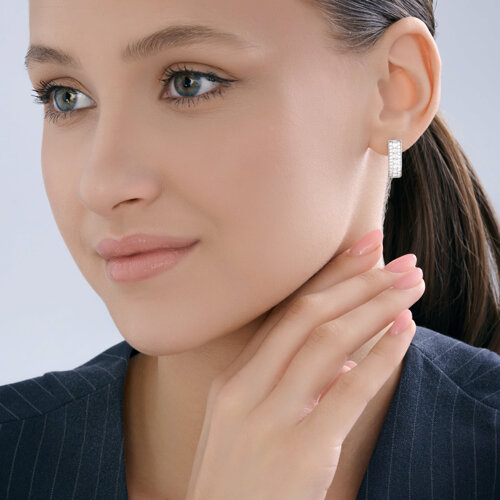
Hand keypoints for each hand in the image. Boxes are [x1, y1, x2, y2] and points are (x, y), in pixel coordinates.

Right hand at [185, 230, 424, 499]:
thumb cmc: (238, 483)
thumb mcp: (245, 426)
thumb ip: (286, 386)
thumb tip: (345, 359)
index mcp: (231, 380)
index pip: (284, 312)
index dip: (327, 276)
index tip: (360, 248)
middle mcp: (244, 390)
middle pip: (306, 314)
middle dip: (357, 280)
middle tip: (398, 259)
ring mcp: (269, 420)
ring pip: (329, 342)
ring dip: (375, 306)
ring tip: (410, 285)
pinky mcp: (301, 453)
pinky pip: (350, 391)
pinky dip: (383, 355)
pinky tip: (406, 331)